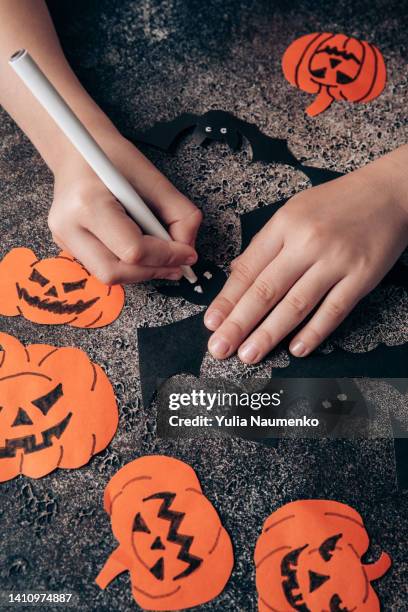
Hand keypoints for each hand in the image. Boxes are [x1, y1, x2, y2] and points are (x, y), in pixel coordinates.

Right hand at [48, 133, 201, 283]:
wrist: (77, 149)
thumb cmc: (113, 158)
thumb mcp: (154, 178)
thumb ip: (179, 214)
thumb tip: (188, 251)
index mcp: (88, 203)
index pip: (133, 250)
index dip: (166, 257)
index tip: (188, 254)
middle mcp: (68, 226)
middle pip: (115, 273)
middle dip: (152, 271)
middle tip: (177, 264)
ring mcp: (63, 238)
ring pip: (108, 276)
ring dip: (141, 271)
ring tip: (161, 257)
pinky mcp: (66, 245)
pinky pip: (102, 267)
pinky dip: (127, 265)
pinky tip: (140, 249)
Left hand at [205, 148, 407, 361]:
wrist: (389, 193)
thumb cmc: (338, 203)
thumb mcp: (294, 212)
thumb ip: (266, 244)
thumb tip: (237, 273)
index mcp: (285, 224)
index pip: (248, 268)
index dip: (227, 299)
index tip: (212, 322)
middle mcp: (307, 241)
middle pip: (266, 290)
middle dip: (239, 323)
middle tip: (220, 347)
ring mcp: (335, 260)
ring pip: (295, 304)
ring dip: (269, 333)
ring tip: (249, 353)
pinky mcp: (361, 276)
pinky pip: (333, 310)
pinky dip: (313, 332)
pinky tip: (296, 349)